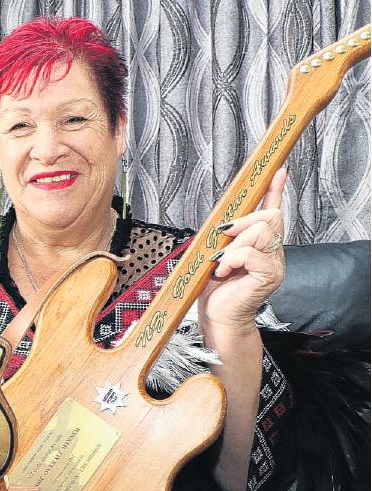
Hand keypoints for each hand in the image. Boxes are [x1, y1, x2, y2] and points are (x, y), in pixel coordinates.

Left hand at [198, 167, 286, 332]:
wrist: (218, 318)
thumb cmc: (216, 291)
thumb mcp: (217, 254)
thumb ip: (226, 236)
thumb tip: (224, 220)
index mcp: (262, 245)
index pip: (273, 212)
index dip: (275, 190)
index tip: (276, 171)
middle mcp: (273, 253)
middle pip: (270, 217)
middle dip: (243, 221)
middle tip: (223, 235)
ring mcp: (274, 264)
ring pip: (261, 232)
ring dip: (234, 244)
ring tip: (221, 262)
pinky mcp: (268, 276)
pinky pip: (250, 253)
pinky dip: (231, 259)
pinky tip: (224, 271)